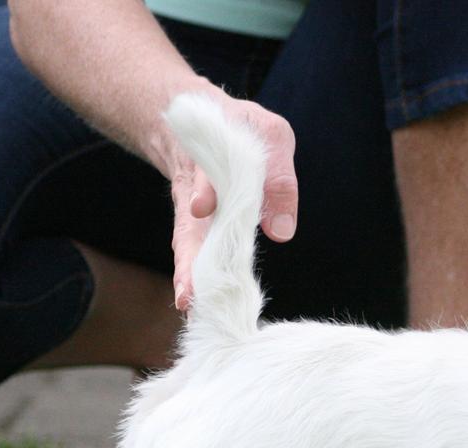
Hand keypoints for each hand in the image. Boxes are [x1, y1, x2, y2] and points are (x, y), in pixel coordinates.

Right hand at [162, 93, 298, 310]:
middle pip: (189, 224)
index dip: (206, 190)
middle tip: (188, 288)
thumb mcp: (270, 137)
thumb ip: (278, 178)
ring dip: (188, 275)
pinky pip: (192, 254)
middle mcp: (195, 190)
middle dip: (189, 256)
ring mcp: (191, 212)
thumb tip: (281, 233)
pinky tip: (193, 306)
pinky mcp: (194, 227)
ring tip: (188, 305)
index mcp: (215, 160)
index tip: (202, 207)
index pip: (208, 174)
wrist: (199, 121)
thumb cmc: (241, 131)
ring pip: (187, 246)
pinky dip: (192, 278)